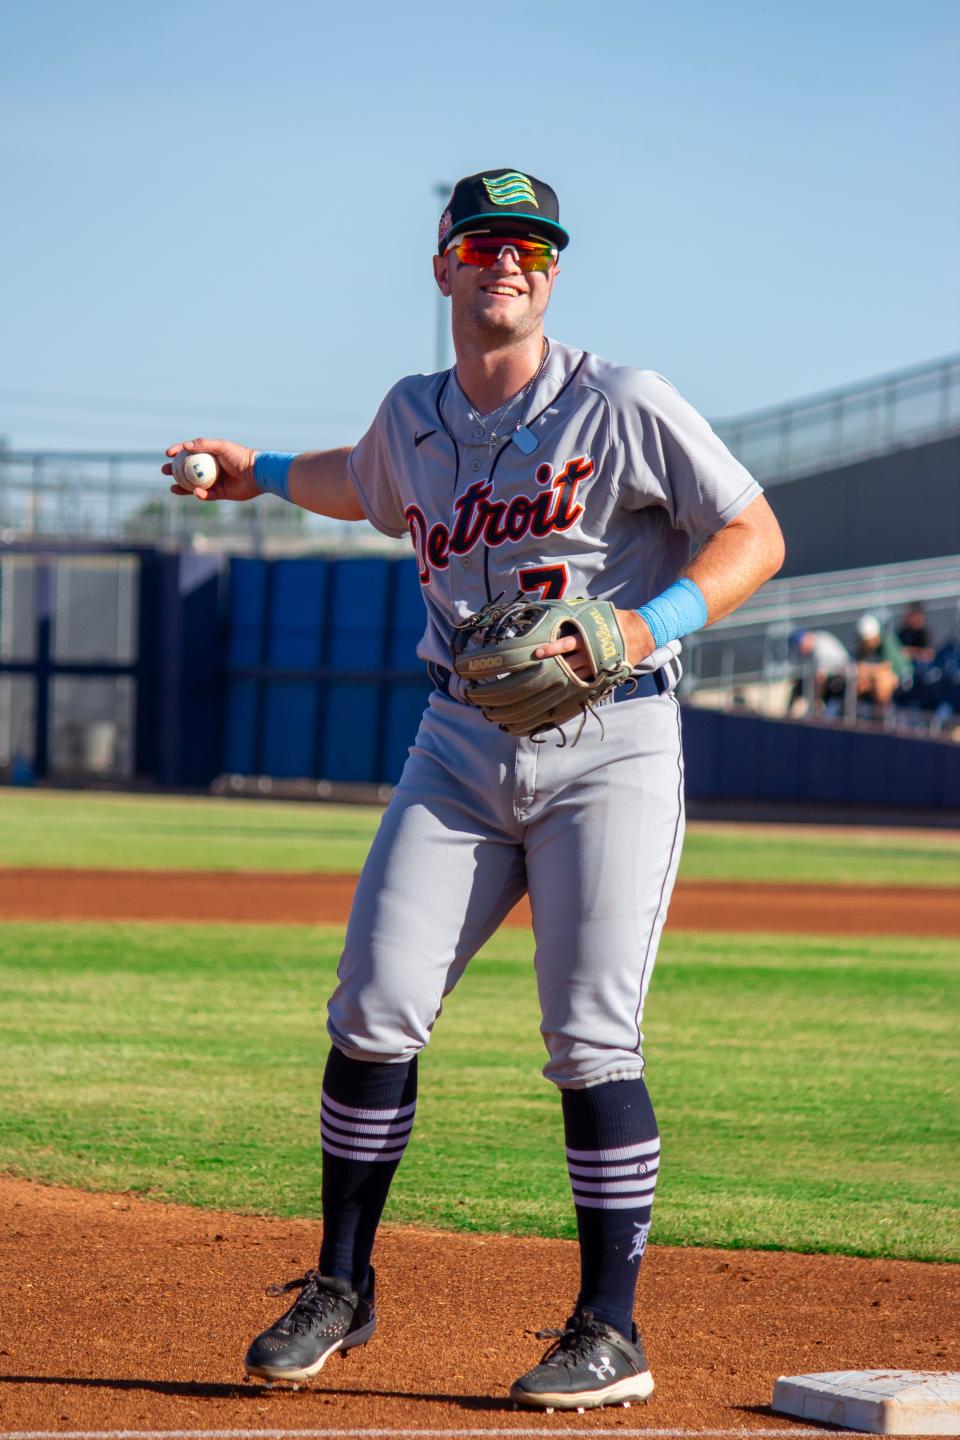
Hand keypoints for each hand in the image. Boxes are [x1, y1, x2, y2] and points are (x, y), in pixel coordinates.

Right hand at [163, 437, 259, 501]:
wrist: (257, 474)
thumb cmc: (240, 457)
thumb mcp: (221, 446)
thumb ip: (204, 444)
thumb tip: (185, 446)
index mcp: (210, 454)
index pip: (190, 451)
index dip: (177, 452)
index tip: (167, 454)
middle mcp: (211, 467)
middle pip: (188, 469)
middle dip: (174, 470)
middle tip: (165, 471)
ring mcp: (215, 481)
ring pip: (194, 484)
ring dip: (182, 487)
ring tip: (172, 487)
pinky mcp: (220, 493)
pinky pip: (206, 495)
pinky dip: (199, 494)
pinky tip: (194, 492)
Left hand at [533, 607, 655, 675]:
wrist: (641, 633)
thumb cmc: (616, 620)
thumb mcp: (598, 612)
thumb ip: (580, 612)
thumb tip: (561, 606)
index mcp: (588, 637)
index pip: (565, 644)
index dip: (550, 649)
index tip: (537, 652)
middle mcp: (591, 653)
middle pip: (567, 663)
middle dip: (553, 666)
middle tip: (538, 669)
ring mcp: (597, 666)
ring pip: (576, 675)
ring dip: (563, 675)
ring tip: (549, 677)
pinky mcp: (604, 673)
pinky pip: (587, 681)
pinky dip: (577, 682)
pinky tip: (567, 683)